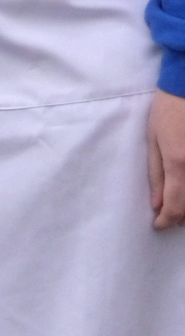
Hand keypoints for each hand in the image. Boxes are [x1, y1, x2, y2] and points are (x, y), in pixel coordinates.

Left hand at [148, 88, 184, 228]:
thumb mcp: (154, 140)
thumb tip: (156, 204)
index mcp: (179, 164)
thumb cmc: (168, 111)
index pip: (175, 207)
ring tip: (181, 208)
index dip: (166, 221)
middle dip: (181, 218)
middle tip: (169, 218)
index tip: (158, 225)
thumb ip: (156, 174)